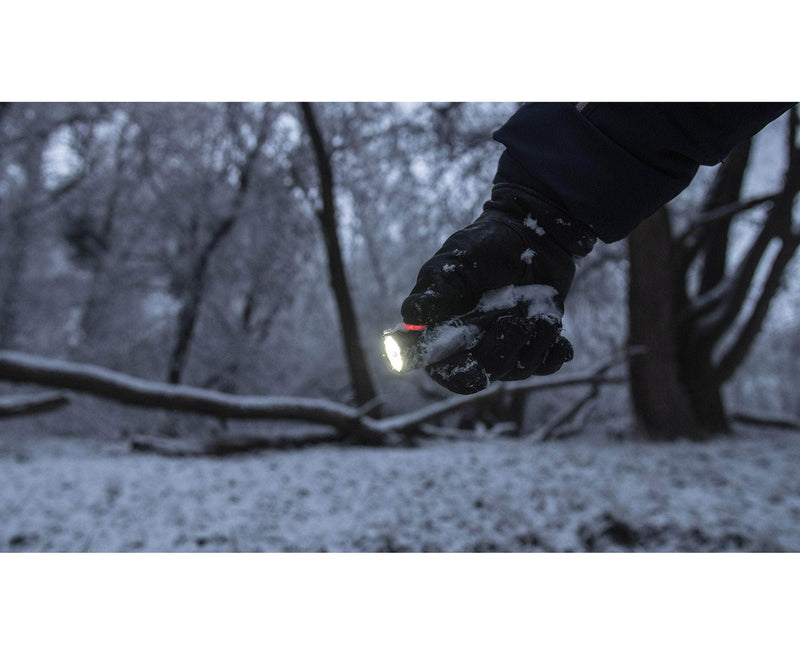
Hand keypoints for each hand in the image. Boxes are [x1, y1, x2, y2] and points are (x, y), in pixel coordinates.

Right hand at [401, 184, 594, 393]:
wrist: (532, 232)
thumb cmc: (485, 244)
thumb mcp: (456, 260)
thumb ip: (436, 288)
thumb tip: (411, 315)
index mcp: (445, 331)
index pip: (446, 370)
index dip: (458, 370)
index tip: (476, 351)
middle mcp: (473, 345)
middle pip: (484, 375)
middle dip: (502, 352)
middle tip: (516, 322)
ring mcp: (506, 346)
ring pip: (518, 370)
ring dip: (535, 343)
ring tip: (542, 314)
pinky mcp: (535, 343)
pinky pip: (546, 365)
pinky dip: (554, 354)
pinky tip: (557, 335)